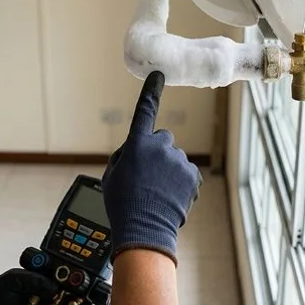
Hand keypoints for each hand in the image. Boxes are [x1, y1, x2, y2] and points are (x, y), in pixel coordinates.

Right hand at [102, 71, 202, 264]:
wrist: (144, 229)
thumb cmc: (123, 204)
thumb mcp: (111, 176)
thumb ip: (124, 156)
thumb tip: (136, 150)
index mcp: (136, 144)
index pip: (144, 111)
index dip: (151, 91)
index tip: (158, 74)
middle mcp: (159, 147)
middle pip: (162, 140)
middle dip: (157, 153)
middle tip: (147, 178)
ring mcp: (178, 160)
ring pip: (174, 159)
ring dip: (168, 171)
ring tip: (157, 194)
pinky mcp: (192, 175)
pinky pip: (187, 173)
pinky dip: (181, 184)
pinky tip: (170, 198)